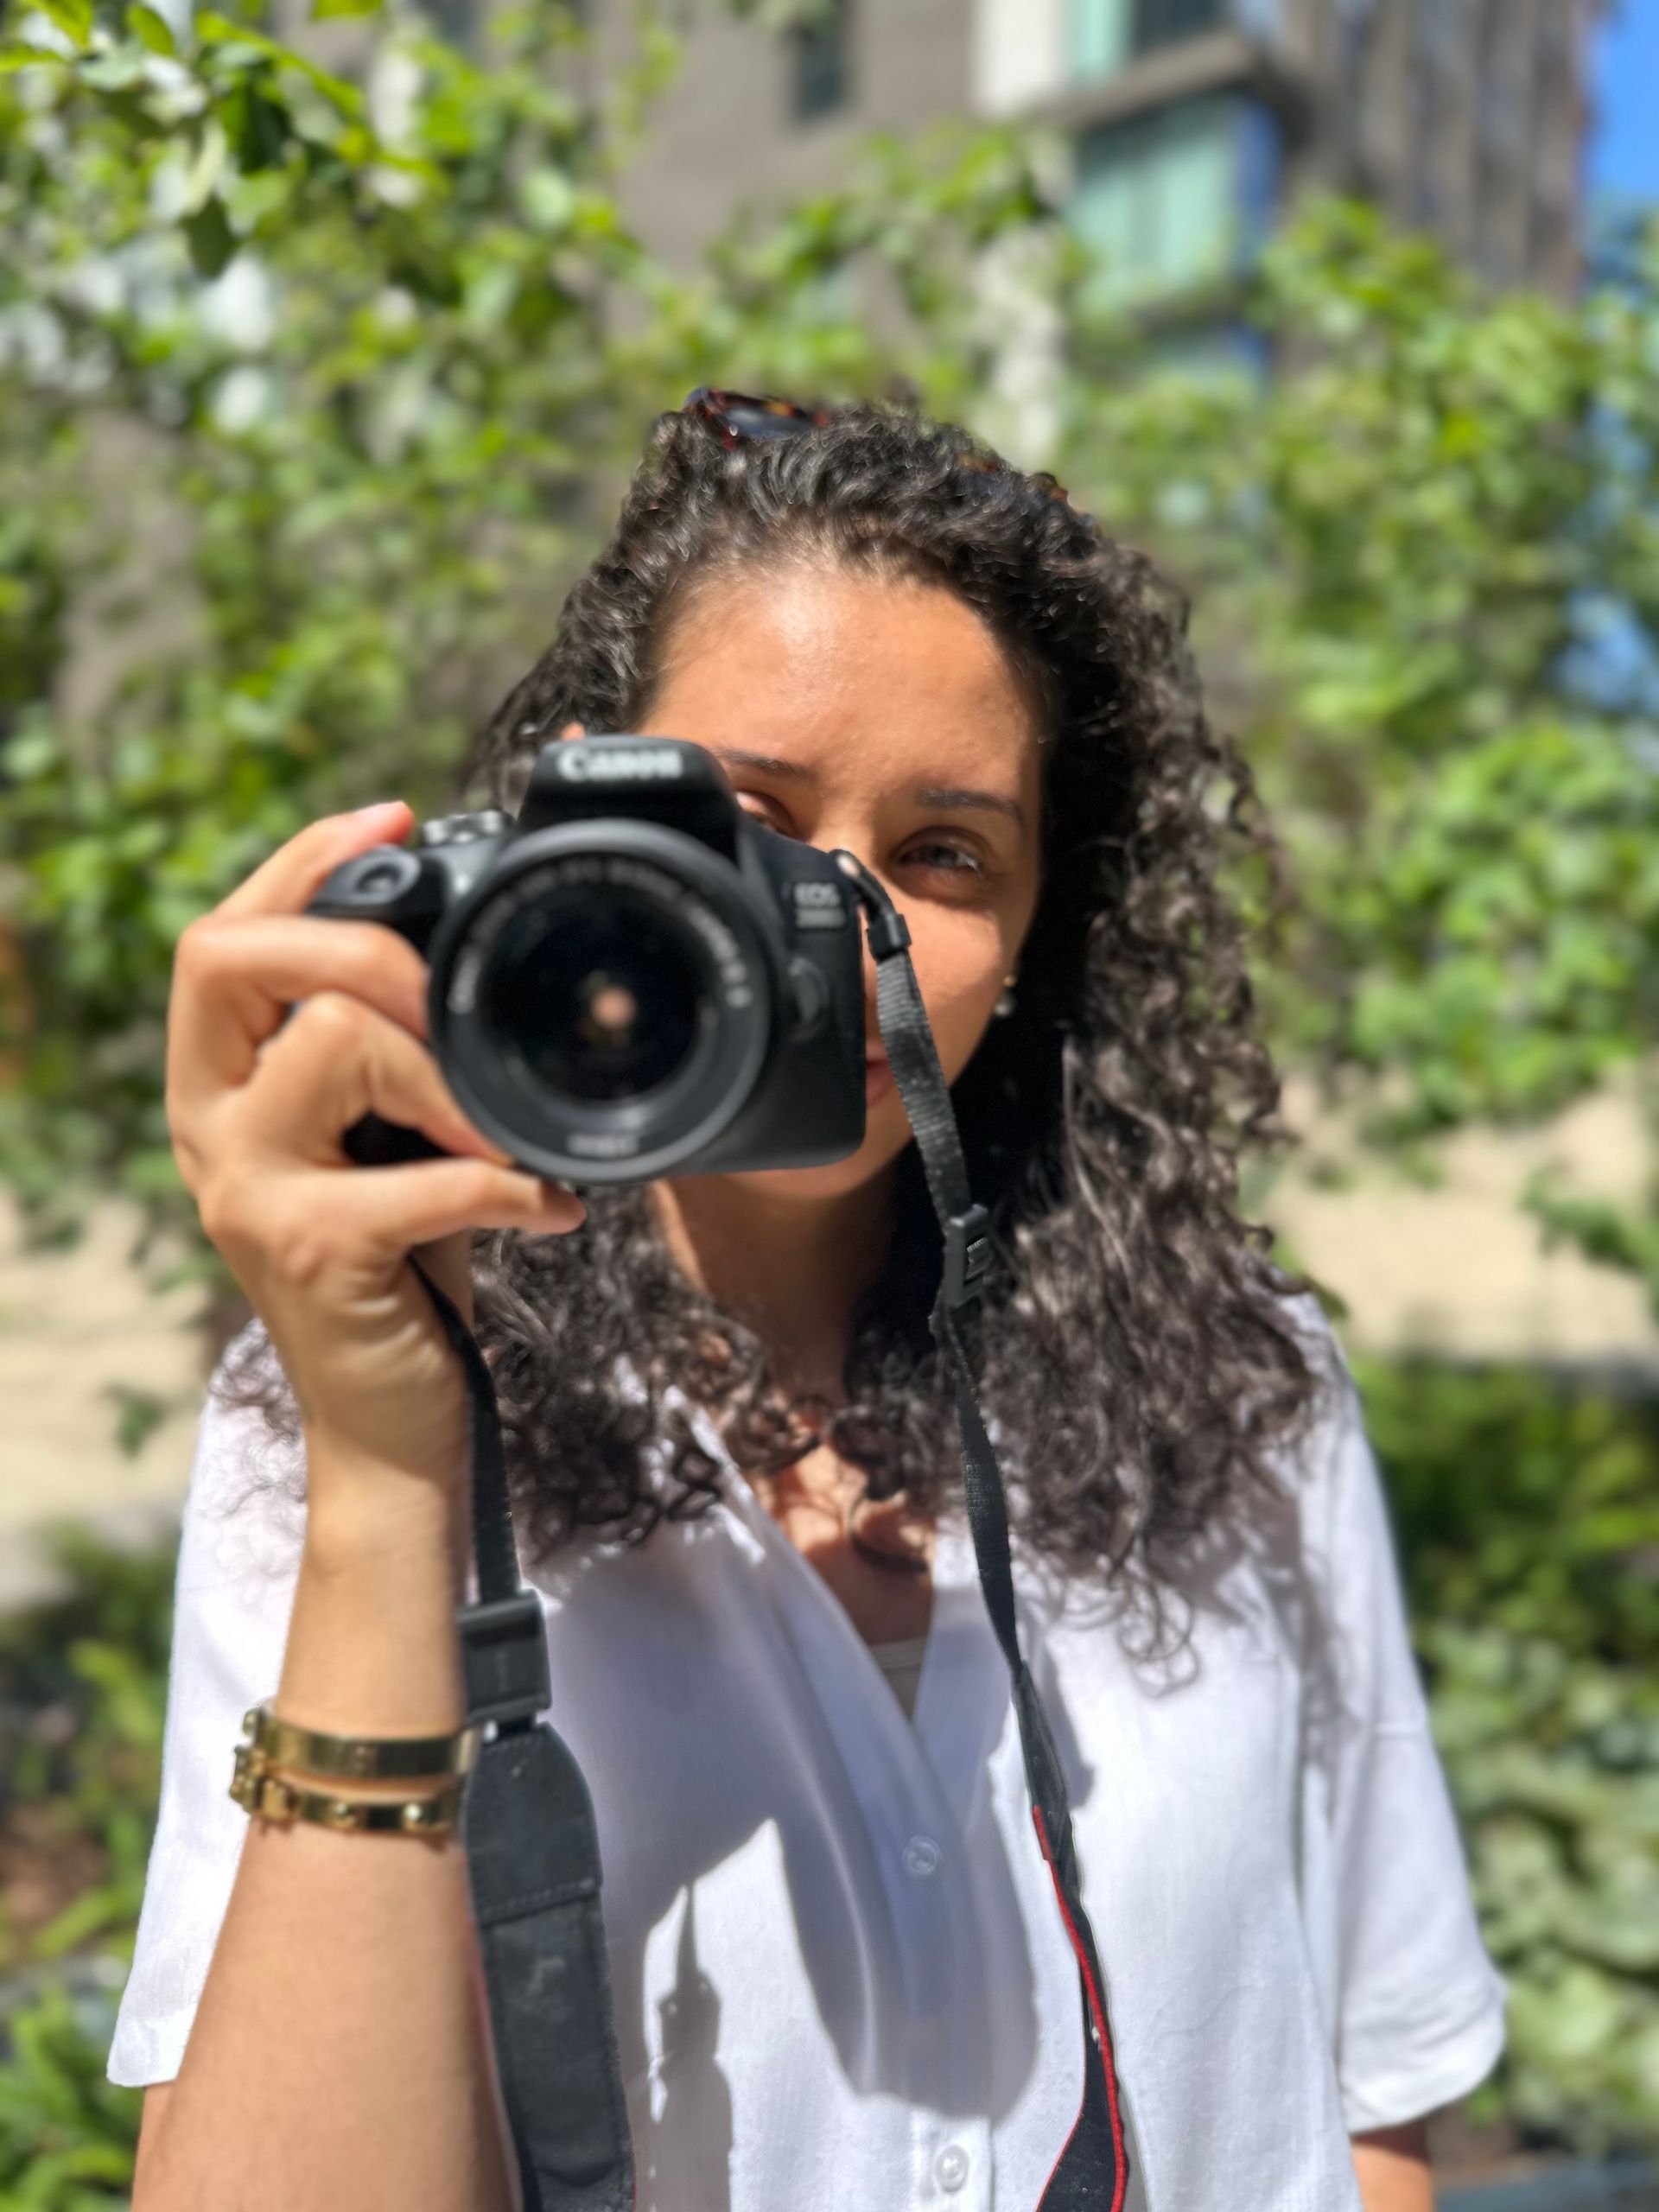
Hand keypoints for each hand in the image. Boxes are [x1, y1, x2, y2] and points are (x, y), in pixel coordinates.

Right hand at [166, 795, 586, 1496]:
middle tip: (451, 1004)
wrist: (395, 1420)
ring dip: (455, 1080)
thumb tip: (467, 942)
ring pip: (337, 1043)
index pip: (221, 933)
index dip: (301, 859)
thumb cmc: (405, 1264)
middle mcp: (207, 1125)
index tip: (396, 810)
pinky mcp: (308, 1253)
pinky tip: (557, 1210)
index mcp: (219, 1083)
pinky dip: (516, 1188)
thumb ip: (391, 1050)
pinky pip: (429, 1176)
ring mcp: (244, 1190)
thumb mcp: (386, 1135)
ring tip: (511, 1140)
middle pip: (235, 958)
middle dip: (363, 947)